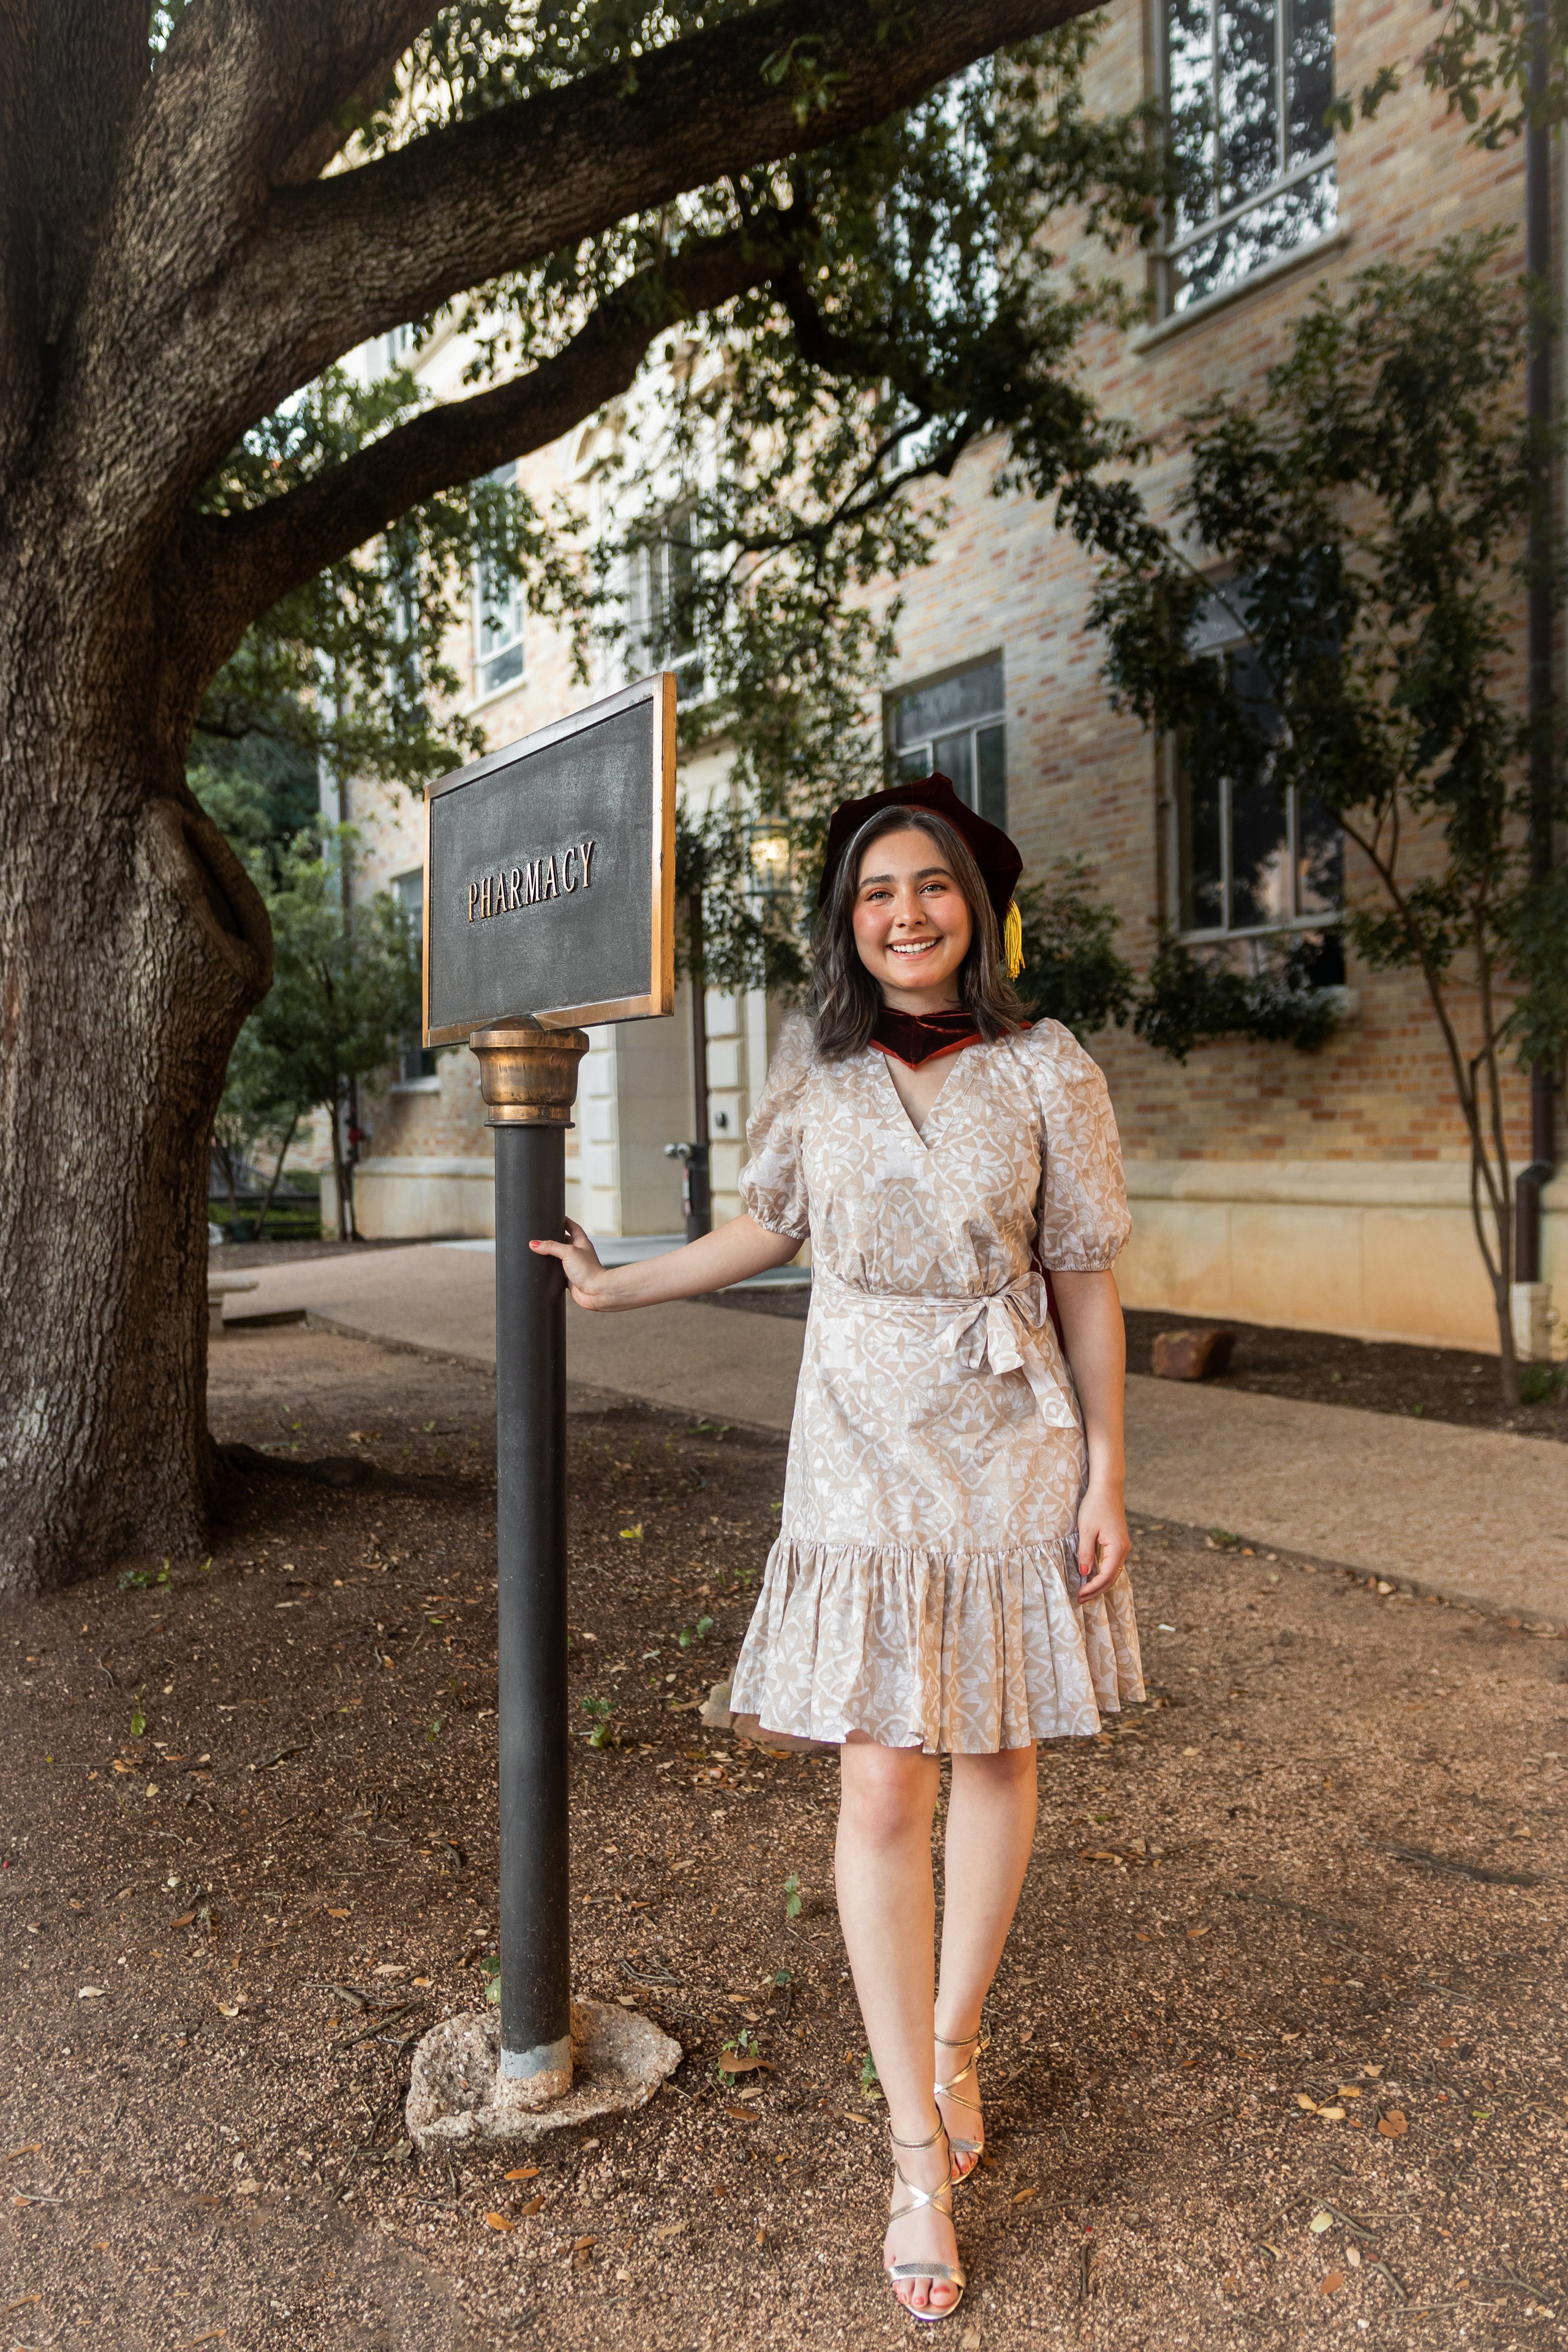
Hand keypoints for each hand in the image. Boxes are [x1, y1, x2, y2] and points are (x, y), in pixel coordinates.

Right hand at [528, 1218, 617, 1308]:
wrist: (596, 1292)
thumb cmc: (588, 1270)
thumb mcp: (568, 1252)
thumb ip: (551, 1246)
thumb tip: (534, 1244)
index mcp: (581, 1242)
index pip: (572, 1226)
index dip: (564, 1220)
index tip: (556, 1215)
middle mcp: (578, 1253)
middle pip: (564, 1241)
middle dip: (553, 1238)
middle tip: (541, 1234)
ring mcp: (574, 1266)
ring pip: (559, 1258)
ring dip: (550, 1255)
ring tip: (537, 1251)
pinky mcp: (570, 1279)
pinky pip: (558, 1273)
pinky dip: (550, 1271)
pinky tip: (542, 1270)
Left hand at [1075, 1480, 1129, 1600]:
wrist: (1107, 1488)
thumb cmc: (1095, 1506)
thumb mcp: (1086, 1530)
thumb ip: (1085, 1553)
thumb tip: (1085, 1573)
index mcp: (1117, 1548)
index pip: (1106, 1576)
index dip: (1092, 1588)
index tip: (1079, 1595)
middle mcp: (1124, 1550)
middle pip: (1111, 1578)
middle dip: (1096, 1591)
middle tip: (1080, 1600)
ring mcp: (1123, 1547)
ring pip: (1113, 1573)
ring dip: (1099, 1584)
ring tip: (1085, 1593)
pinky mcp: (1119, 1543)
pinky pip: (1112, 1564)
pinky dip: (1103, 1574)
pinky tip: (1092, 1578)